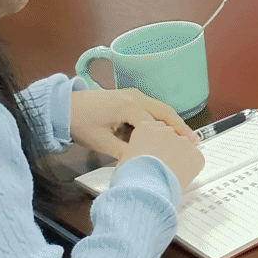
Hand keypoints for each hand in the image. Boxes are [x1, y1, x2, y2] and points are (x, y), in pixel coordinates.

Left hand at [70, 87, 196, 155]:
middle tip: (194, 142)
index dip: (170, 139)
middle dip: (180, 127)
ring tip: (185, 136)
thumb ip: (123, 152)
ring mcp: (133, 94)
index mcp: (130, 107)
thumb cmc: (81, 123)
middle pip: (165, 112)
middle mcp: (136, 97)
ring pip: (160, 108)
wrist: (63, 106)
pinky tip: (164, 129)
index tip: (182, 150)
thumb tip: (140, 163)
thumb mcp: (101, 142)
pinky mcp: (129, 96)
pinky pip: (151, 106)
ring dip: (172, 122)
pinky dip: (161, 118)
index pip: (156, 125)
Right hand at [122, 117, 204, 189]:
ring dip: (180, 159)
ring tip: (170, 174)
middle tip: (162, 165)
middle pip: (171, 137)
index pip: (154, 130)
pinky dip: (191, 169)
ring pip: (184, 148)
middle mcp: (166, 130)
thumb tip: (138, 157)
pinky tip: (180, 178)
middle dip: (169, 150)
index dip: (155, 145)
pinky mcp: (195, 154)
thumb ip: (136, 151)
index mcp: (146, 128)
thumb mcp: (125, 159)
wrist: (144, 189)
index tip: (154, 154)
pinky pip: (196, 160)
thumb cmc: (131, 177)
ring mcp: (183, 141)